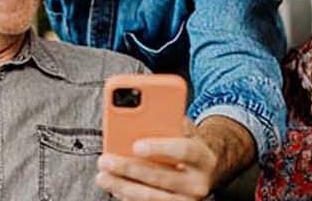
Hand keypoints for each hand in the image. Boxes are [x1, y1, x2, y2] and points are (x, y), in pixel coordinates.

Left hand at [94, 122, 216, 200]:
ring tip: (103, 176)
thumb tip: (139, 118)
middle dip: (129, 169)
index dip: (160, 148)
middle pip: (161, 177)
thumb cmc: (189, 146)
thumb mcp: (185, 132)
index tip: (135, 146)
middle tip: (106, 160)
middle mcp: (198, 183)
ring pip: (151, 197)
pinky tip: (115, 187)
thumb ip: (168, 124)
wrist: (209, 172)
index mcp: (202, 158)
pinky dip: (128, 197)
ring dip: (122, 187)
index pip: (184, 151)